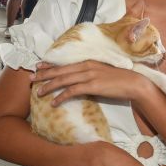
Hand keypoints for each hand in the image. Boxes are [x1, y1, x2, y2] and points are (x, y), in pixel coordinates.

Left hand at [32, 61, 147, 105]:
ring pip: (63, 80)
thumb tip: (79, 82)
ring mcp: (89, 75)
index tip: (38, 67)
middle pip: (60, 70)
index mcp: (88, 61)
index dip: (49, 65)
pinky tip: (54, 103)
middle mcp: (86, 66)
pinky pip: (72, 91)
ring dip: (49, 86)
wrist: (134, 83)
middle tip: (31, 79)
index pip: (64, 63)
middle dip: (44, 75)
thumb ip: (90, 74)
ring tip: (38, 92)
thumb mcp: (102, 73)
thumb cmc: (119, 80)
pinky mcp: (92, 86)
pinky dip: (61, 97)